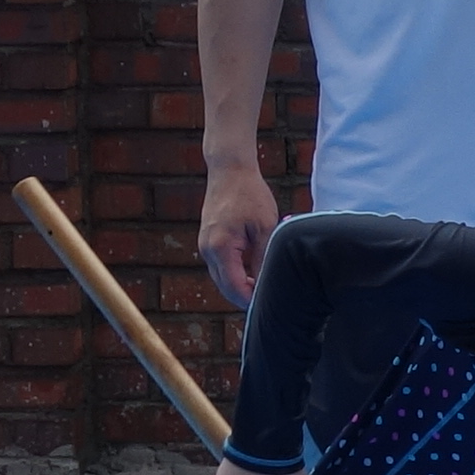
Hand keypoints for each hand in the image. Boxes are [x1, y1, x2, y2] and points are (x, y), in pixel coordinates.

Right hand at [198, 165, 281, 308]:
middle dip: (245, 296)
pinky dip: (234, 272)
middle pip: (225, 288)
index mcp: (221, 248)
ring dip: (240, 285)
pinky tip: (253, 270)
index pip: (235, 288)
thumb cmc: (250, 195)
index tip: (270, 303)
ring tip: (263, 284)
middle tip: (270, 297)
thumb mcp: (265, 228)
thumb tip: (265, 285)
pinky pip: (220, 266)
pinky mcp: (207, 241)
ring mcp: (204, 246)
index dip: (252, 300)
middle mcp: (207, 250)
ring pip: (222, 278)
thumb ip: (263, 259)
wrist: (230, 170)